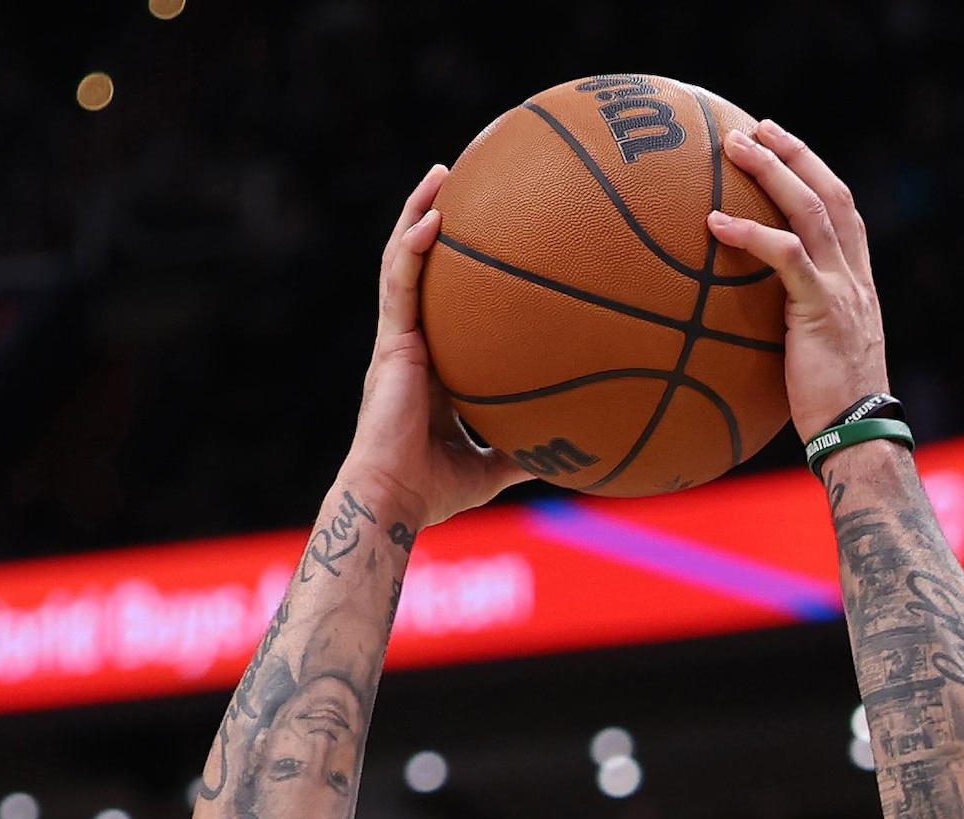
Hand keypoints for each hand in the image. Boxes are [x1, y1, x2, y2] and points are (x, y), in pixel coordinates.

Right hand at [344, 166, 525, 534]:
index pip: (439, 298)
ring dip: (417, 212)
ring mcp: (396, 338)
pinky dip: (413, 248)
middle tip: (458, 179)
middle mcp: (410, 341)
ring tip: (441, 174)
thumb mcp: (495, 464)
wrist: (395, 499)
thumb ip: (525, 448)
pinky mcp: (390, 342)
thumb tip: (573, 452)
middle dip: (431, 218)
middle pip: (418, 266)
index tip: (480, 229)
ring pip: (402, 260)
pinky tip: (434, 219)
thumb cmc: (435, 489)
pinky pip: (400, 284)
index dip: (450, 262)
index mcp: (430, 362)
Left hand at [709, 120, 886, 438]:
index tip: (781, 147)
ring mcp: (842, 289)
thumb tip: (747, 324)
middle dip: (793, 153)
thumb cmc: (830, 409)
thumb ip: (796, 326)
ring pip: (811, 210)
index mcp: (858, 283)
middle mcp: (855, 277)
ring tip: (732, 148)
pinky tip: (714, 224)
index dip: (815, 173)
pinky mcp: (822, 309)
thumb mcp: (817, 355)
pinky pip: (787, 258)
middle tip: (753, 128)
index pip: (843, 211)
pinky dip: (751, 235)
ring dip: (772, 171)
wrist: (858, 435)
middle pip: (830, 193)